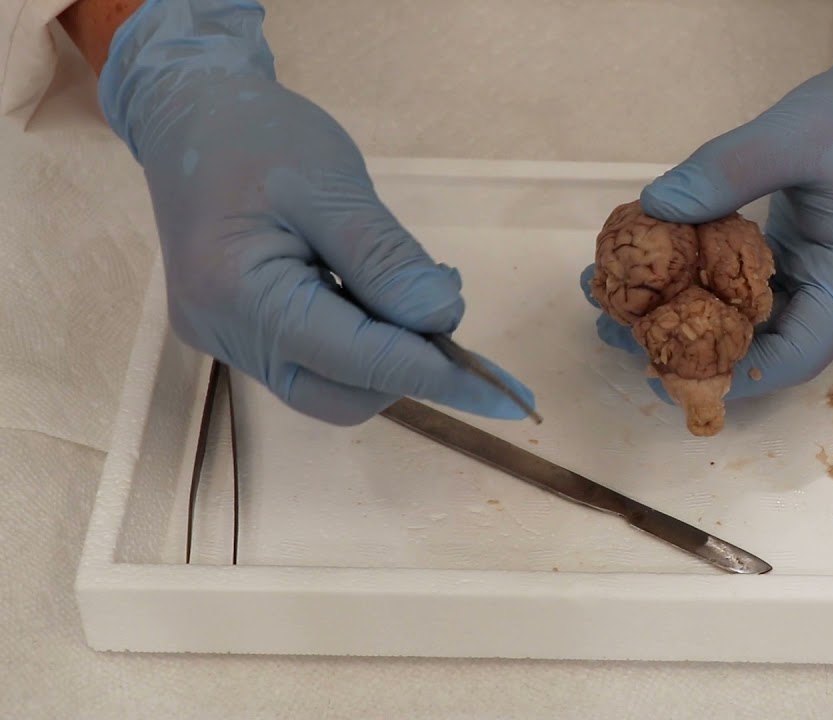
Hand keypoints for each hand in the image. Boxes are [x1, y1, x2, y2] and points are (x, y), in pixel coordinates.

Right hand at [99, 0, 533, 424]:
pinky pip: (315, 360)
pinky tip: (384, 293)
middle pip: (342, 396)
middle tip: (448, 306)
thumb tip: (442, 322)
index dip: (434, 375)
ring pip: (331, 386)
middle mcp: (227, 335)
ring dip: (388, 355)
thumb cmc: (259, 136)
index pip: (357, 361)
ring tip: (415, 288)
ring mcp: (230, 340)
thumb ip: (385, 259)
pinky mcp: (242, 333)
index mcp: (240, 296)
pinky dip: (362, 341)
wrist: (192, 114)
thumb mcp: (332, 185)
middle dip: (408, 368)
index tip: (504, 393)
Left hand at [581, 4, 832, 402]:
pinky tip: (659, 281)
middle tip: (617, 327)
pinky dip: (713, 294)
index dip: (731, 373)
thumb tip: (655, 210)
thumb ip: (726, 171)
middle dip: (695, 346)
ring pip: (761, 327)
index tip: (661, 366)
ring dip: (697, 321)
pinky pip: (761, 299)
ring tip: (620, 305)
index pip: (796, 354)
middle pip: (772, 348)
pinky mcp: (816, 275)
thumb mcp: (793, 131)